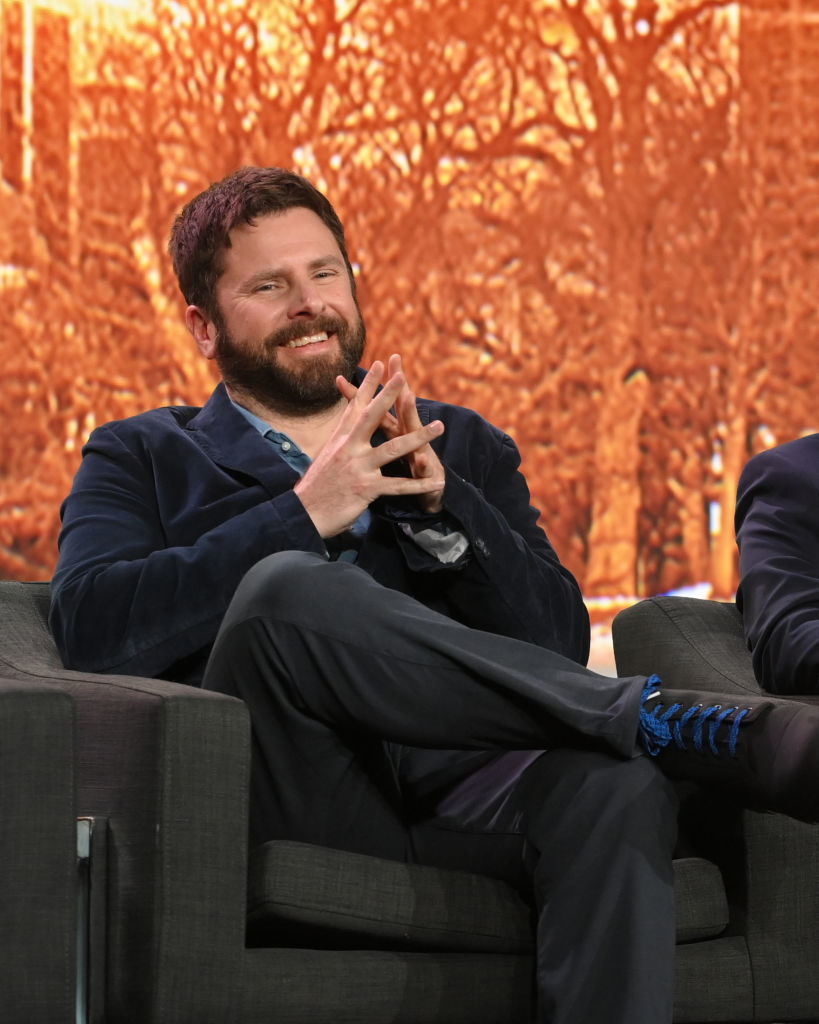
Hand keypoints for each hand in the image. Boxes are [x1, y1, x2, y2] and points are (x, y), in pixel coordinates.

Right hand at [294, 360, 444, 536]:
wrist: (304, 513)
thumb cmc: (317, 487)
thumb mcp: (327, 457)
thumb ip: (342, 441)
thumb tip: (348, 425)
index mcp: (340, 439)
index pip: (356, 407)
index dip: (368, 386)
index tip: (379, 364)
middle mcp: (348, 448)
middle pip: (371, 417)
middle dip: (388, 396)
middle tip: (403, 377)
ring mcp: (358, 467)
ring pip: (393, 449)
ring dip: (418, 437)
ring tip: (439, 427)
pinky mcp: (366, 489)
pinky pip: (397, 486)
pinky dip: (418, 485)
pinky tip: (436, 483)